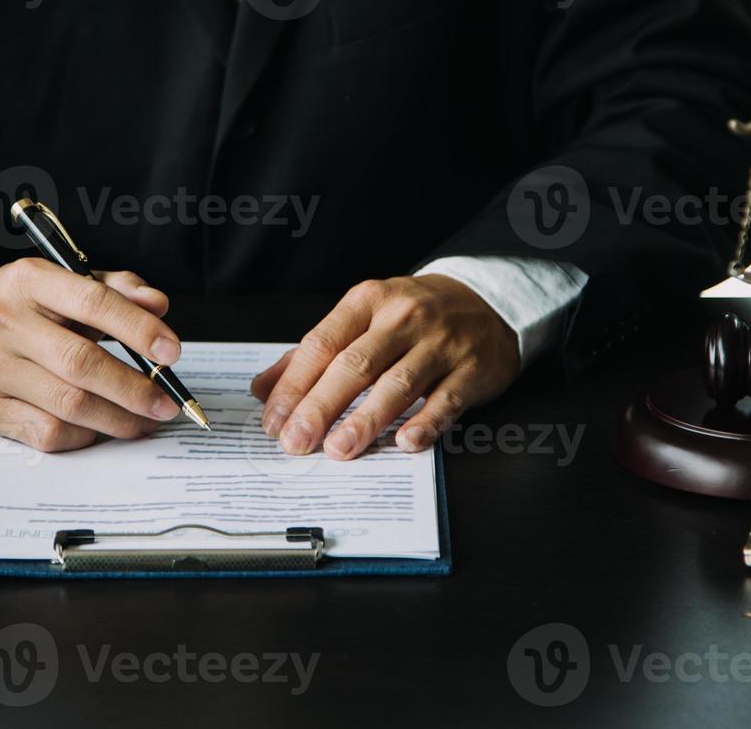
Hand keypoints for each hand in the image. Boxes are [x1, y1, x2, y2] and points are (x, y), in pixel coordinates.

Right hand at [0, 260, 184, 451]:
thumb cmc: (22, 306)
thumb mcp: (62, 282)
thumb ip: (114, 289)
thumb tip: (158, 306)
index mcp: (30, 281)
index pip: (93, 302)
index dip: (138, 329)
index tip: (171, 352)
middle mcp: (5, 322)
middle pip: (81, 363)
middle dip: (134, 388)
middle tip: (166, 402)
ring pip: (68, 404)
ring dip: (118, 418)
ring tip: (145, 421)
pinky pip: (46, 432)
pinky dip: (84, 435)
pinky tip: (102, 428)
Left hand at [251, 276, 519, 459]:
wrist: (487, 301)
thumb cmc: (413, 316)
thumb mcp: (363, 318)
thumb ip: (313, 353)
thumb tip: (263, 389)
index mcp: (367, 302)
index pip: (322, 344)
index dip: (294, 385)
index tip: (274, 421)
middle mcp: (402, 318)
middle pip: (354, 365)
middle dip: (320, 407)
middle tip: (296, 442)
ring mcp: (440, 342)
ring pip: (397, 383)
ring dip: (366, 419)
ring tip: (339, 449)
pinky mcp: (472, 368)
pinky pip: (446, 399)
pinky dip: (426, 422)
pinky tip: (405, 443)